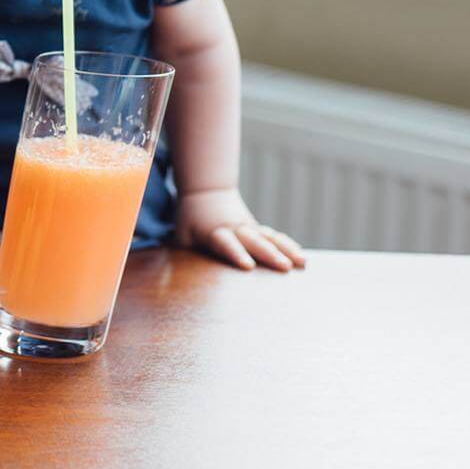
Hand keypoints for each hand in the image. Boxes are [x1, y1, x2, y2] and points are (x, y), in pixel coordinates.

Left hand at [175, 187, 306, 271]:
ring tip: (301, 263)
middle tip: (285, 267)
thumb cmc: (190, 221)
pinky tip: (302, 258)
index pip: (225, 243)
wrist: (206, 193)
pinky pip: (275, 236)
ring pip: (269, 237)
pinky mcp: (257, 229)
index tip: (247, 265)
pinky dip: (288, 245)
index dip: (236, 253)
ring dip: (285, 249)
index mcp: (213, 231)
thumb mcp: (180, 235)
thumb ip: (179, 253)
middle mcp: (234, 228)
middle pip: (253, 240)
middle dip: (269, 254)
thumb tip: (167, 276)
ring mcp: (248, 227)